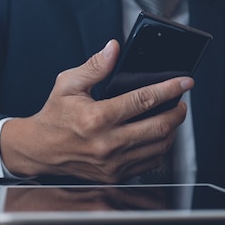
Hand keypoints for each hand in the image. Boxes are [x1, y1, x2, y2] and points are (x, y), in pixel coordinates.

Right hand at [0, 40, 191, 182]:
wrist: (39, 151)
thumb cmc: (54, 116)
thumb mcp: (68, 84)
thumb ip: (95, 66)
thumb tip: (114, 49)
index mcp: (97, 118)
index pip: (144, 100)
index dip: (169, 89)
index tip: (185, 82)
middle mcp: (107, 143)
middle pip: (159, 127)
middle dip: (178, 112)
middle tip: (182, 102)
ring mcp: (114, 163)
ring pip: (159, 147)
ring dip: (172, 130)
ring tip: (172, 116)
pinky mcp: (116, 175)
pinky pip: (150, 163)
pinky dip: (161, 148)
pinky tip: (159, 135)